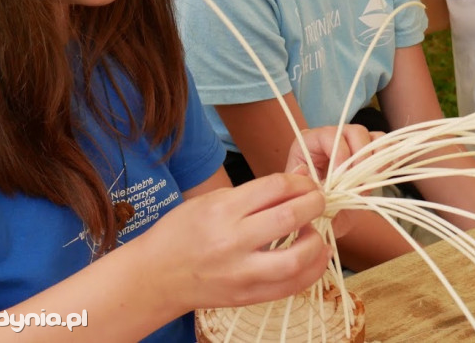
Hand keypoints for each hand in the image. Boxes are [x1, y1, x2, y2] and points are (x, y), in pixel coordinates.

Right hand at [144, 173, 330, 311]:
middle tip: (319, 200)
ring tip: (316, 231)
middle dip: (314, 203)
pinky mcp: (248, 296)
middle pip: (289, 217)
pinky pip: (291, 286)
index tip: (306, 183)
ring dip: (317, 241)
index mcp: (222, 210)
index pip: (275, 187)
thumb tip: (296, 178)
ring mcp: (241, 272)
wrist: (155, 277)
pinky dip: (312, 270)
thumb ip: (253, 192)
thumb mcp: (209, 201)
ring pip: (296, 258)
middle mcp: (233, 241)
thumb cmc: (180, 233)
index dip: (299, 181)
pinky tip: (315, 256)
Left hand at [287, 124, 383, 239]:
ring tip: (374, 179)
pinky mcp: (371, 152)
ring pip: (372, 137)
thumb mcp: (307, 201)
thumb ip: (310, 192)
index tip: (341, 176)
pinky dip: (390, 156)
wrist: (326, 217)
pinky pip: (386, 145)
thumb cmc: (312, 206)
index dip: (338, 152)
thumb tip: (315, 180)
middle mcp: (334, 138)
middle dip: (360, 157)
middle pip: (353, 132)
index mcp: (310, 144)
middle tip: (360, 182)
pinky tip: (388, 170)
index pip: (327, 135)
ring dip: (376, 158)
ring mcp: (355, 143)